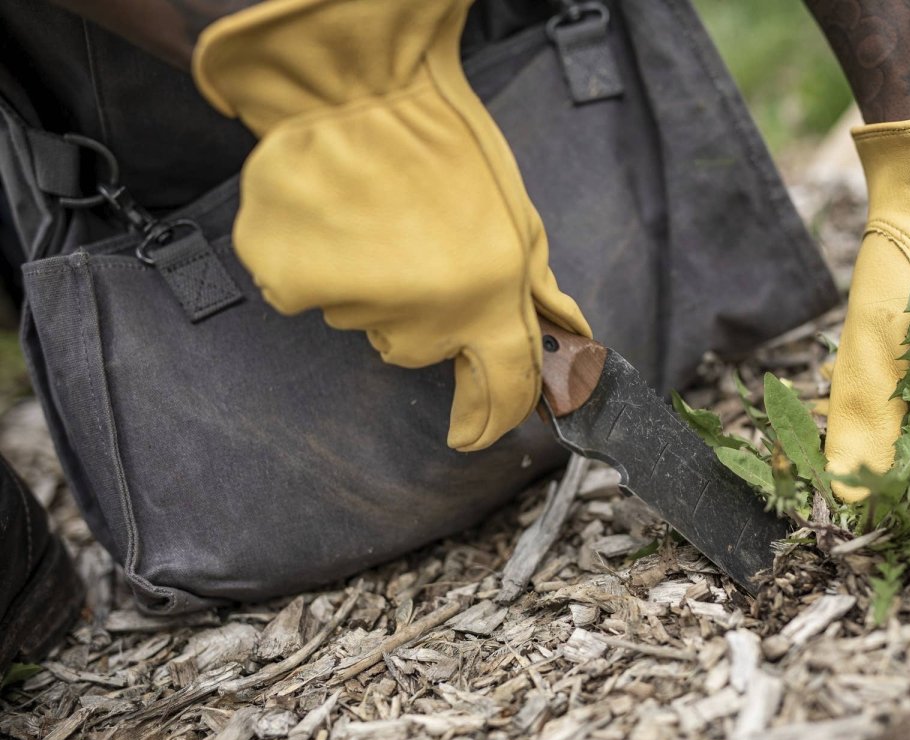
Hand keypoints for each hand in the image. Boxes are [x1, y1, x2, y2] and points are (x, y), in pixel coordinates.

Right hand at [193, 0, 589, 451]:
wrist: (358, 86)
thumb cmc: (445, 142)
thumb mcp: (516, 217)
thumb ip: (537, 291)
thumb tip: (568, 340)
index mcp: (490, 300)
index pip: (502, 393)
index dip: (490, 422)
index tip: (474, 435)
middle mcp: (425, 319)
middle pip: (421, 350)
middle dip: (423, 311)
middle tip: (414, 243)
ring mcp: (355, 306)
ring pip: (366, 320)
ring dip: (371, 282)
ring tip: (373, 220)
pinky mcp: (293, 286)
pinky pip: (309, 297)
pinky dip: (315, 268)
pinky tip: (330, 222)